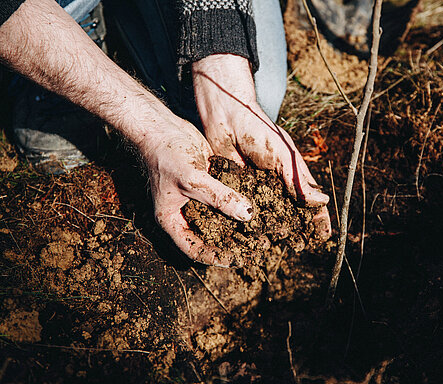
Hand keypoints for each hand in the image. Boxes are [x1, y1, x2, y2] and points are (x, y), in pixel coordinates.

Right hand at [139, 117, 253, 266]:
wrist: (162, 128)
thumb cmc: (166, 154)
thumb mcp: (193, 178)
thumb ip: (220, 197)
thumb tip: (247, 215)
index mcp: (172, 220)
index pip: (194, 248)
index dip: (214, 257)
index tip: (236, 259)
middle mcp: (186, 213)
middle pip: (211, 236)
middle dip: (232, 242)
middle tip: (255, 246)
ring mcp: (198, 199)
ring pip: (221, 218)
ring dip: (239, 223)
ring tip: (262, 231)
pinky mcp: (209, 184)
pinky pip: (227, 199)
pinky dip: (240, 203)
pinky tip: (260, 206)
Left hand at [192, 54, 331, 240]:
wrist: (225, 118)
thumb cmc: (259, 131)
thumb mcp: (283, 156)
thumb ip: (299, 180)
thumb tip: (322, 203)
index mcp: (293, 174)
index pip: (311, 201)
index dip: (319, 219)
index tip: (324, 237)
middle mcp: (277, 184)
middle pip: (292, 212)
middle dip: (297, 229)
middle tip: (299, 247)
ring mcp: (257, 188)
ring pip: (269, 215)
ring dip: (273, 230)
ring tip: (274, 247)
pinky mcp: (236, 189)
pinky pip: (244, 209)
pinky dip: (248, 222)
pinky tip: (248, 238)